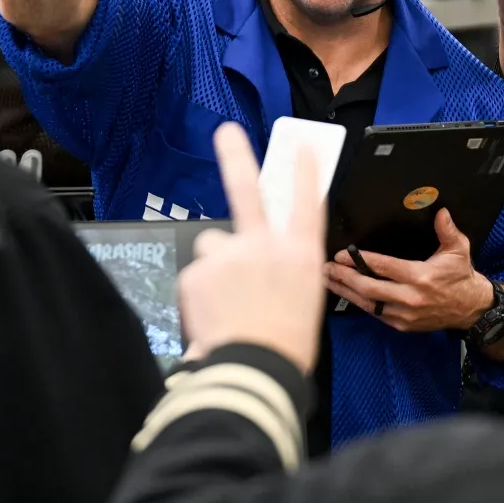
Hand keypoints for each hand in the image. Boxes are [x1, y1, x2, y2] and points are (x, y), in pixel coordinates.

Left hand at [177, 123, 328, 370]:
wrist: (254, 369)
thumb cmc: (284, 345)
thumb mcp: (301, 302)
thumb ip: (279, 272)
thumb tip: (257, 262)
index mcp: (300, 255)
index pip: (306, 203)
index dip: (304, 172)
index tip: (301, 146)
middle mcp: (265, 246)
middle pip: (247, 190)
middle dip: (237, 156)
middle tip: (227, 132)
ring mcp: (229, 255)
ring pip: (214, 247)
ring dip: (216, 264)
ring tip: (226, 300)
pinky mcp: (198, 272)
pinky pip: (197, 276)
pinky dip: (201, 294)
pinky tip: (214, 315)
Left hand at [324, 209, 496, 333]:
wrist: (470, 308)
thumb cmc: (460, 276)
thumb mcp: (458, 249)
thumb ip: (447, 230)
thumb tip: (441, 212)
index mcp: (421, 276)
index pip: (383, 267)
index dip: (360, 260)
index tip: (342, 254)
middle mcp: (410, 297)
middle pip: (369, 288)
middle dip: (345, 277)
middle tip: (328, 267)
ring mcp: (405, 314)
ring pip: (368, 304)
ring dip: (346, 292)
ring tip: (329, 280)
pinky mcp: (403, 325)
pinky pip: (376, 314)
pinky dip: (360, 303)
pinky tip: (348, 294)